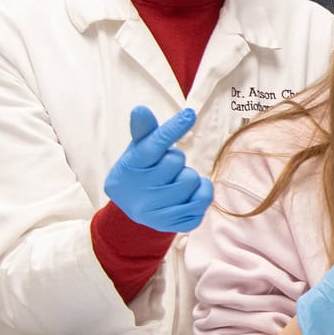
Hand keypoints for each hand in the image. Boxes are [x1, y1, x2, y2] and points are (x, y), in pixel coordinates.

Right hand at [104, 106, 214, 232]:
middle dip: (175, 161)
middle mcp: (141, 192)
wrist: (132, 208)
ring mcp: (156, 211)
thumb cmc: (140, 170)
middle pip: (178, 162)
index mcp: (130, 168)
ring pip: (192, 180)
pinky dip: (202, 192)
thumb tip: (140, 109)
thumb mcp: (137, 149)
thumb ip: (144, 130)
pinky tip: (188, 194)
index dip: (173, 129)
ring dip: (189, 177)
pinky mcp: (174, 224)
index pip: (154, 145)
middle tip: (164, 169)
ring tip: (173, 182)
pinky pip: (203, 201)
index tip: (190, 114)